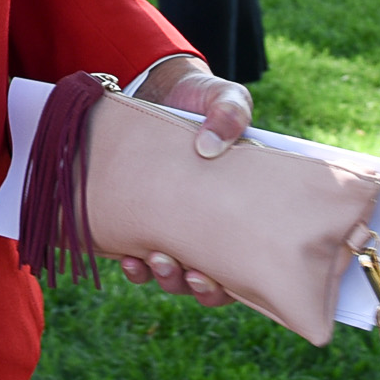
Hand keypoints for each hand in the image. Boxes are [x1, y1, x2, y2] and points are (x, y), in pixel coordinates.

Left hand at [117, 56, 247, 308]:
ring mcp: (176, 227)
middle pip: (211, 280)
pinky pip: (141, 259)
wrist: (164, 92)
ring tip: (157, 261)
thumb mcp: (225, 99)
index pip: (250, 264)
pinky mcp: (144, 219)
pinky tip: (130, 259)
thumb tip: (209, 146)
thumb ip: (229, 114)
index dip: (240, 285)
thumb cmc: (205, 100)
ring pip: (175, 276)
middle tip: (193, 274)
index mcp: (242, 212)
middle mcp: (211, 228)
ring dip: (168, 278)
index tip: (222, 277)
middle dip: (200, 287)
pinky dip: (137, 267)